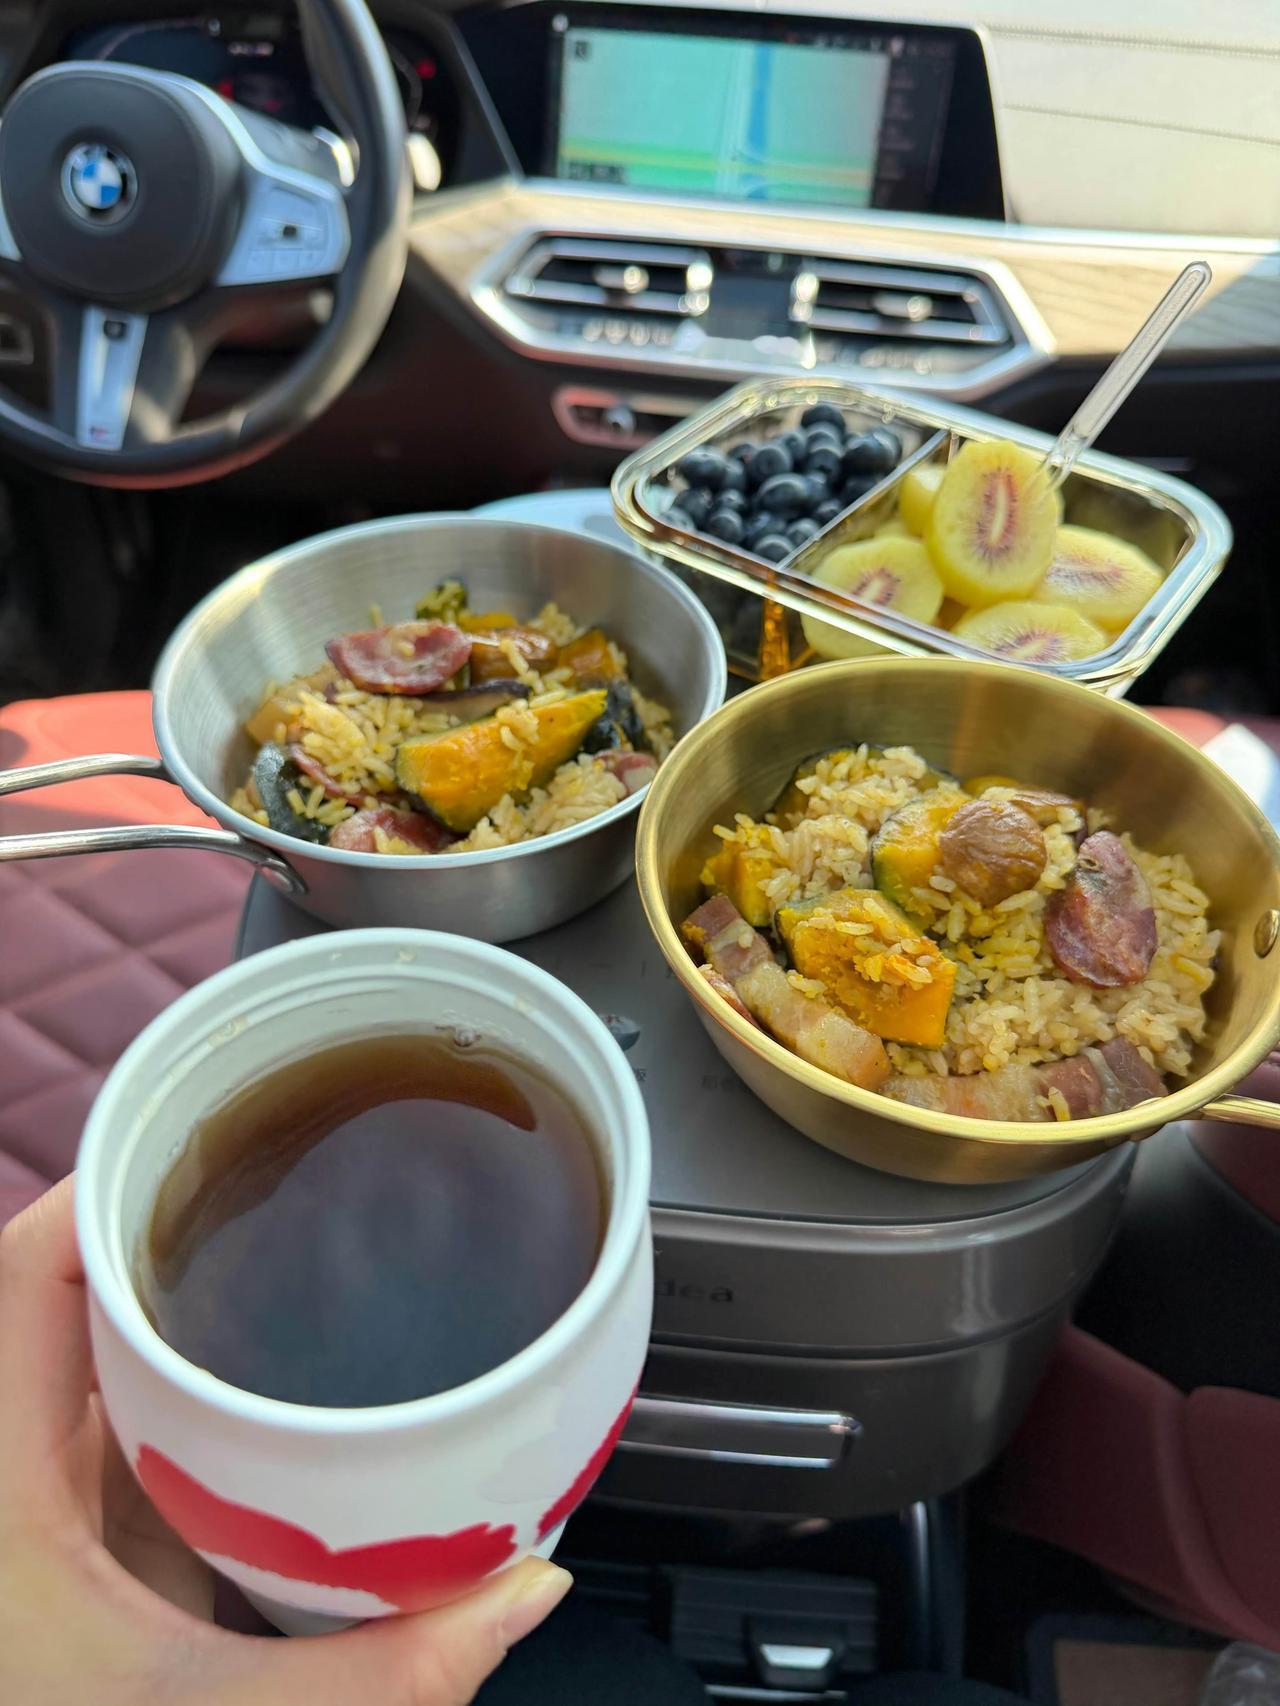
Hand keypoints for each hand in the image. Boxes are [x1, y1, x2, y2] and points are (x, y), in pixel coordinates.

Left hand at [0, 1178, 571, 1705]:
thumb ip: (378, 1675)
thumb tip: (522, 1589)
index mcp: (6, 1483)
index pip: (30, 1272)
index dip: (105, 1185)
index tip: (205, 1132)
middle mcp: (16, 1473)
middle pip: (79, 1298)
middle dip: (182, 1234)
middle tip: (289, 1185)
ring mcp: (44, 1509)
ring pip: (106, 1364)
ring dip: (191, 1314)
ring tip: (294, 1264)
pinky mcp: (79, 1548)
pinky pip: (137, 1431)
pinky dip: (198, 1397)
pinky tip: (274, 1399)